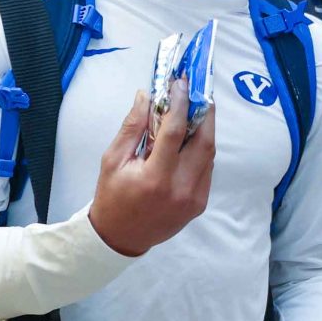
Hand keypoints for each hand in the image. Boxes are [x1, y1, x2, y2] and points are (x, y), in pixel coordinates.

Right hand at [89, 80, 215, 256]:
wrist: (120, 237)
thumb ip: (133, 126)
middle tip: (198, 93)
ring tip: (195, 112)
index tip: (181, 83)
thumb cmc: (112, 196)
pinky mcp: (199, 204)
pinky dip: (202, 150)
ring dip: (205, 130)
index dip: (180, 103)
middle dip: (205, 113)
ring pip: (209, 155)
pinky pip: (207, 170)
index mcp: (156, 178)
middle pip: (204, 142)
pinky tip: (190, 139)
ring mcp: (194, 198)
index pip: (175, 131)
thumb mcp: (113, 159)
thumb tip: (147, 96)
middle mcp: (181, 189)